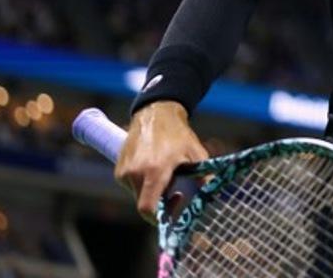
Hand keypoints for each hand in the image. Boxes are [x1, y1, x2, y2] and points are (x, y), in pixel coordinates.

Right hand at [114, 101, 209, 223]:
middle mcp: (135, 173)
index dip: (159, 219)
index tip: (170, 216)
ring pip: (138, 196)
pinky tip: (153, 169)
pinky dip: (143, 185)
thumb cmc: (178, 135)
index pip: (147, 209)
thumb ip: (204, 178)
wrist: (156, 114)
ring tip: (165, 175)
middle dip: (160, 204)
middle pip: (145, 204)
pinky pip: (131, 187)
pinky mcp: (119, 170)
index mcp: (154, 171)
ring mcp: (124, 171)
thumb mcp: (196, 154)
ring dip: (152, 193)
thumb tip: (213, 199)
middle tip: (176, 192)